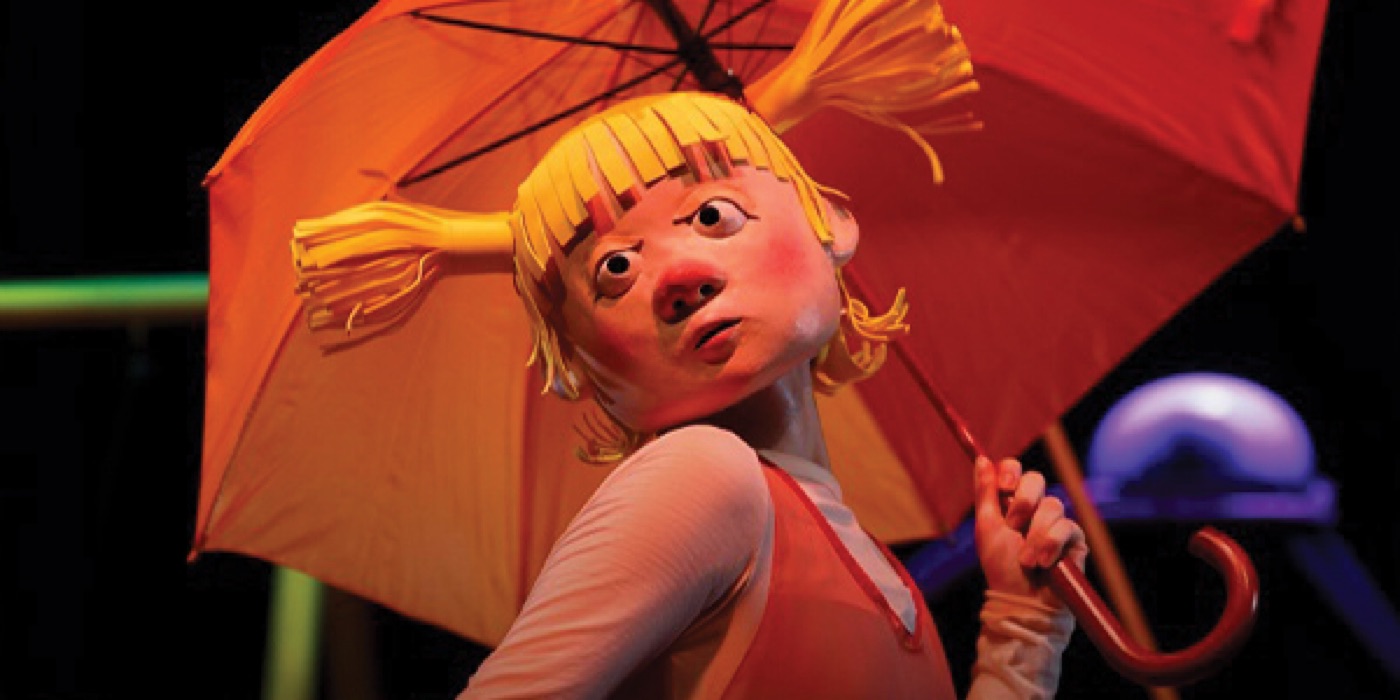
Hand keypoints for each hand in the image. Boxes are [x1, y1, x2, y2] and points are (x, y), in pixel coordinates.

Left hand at [973, 456, 1088, 607]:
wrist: (1022, 601)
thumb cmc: (1001, 568)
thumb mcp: (987, 528)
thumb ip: (986, 493)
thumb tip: (982, 458)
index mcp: (1011, 502)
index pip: (1015, 470)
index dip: (1011, 471)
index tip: (1004, 487)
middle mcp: (1035, 508)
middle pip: (1036, 479)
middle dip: (1023, 502)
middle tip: (1013, 525)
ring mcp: (1056, 522)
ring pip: (1052, 505)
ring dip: (1035, 535)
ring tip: (1027, 560)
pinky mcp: (1075, 539)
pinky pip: (1068, 527)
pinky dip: (1052, 545)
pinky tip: (1044, 564)